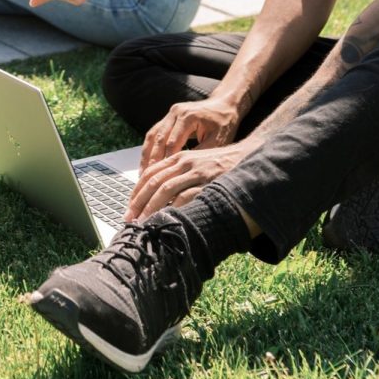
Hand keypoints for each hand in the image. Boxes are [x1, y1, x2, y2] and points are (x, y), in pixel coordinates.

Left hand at [125, 139, 254, 220]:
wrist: (248, 156)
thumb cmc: (221, 165)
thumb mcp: (197, 165)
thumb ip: (180, 176)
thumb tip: (161, 198)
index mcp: (179, 158)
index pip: (150, 173)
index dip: (137, 191)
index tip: (129, 207)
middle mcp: (185, 162)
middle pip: (154, 182)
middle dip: (139, 202)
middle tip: (130, 220)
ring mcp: (197, 171)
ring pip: (166, 189)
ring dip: (152, 208)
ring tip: (144, 223)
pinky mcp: (210, 181)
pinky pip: (187, 196)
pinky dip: (175, 209)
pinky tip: (168, 220)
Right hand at [139, 97, 242, 174]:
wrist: (224, 104)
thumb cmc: (225, 123)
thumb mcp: (218, 140)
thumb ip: (201, 154)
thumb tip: (185, 174)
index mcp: (188, 116)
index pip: (172, 142)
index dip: (166, 162)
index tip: (163, 179)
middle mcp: (175, 112)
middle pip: (158, 139)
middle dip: (152, 161)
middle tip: (147, 180)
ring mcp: (170, 113)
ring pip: (152, 135)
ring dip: (147, 155)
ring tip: (142, 174)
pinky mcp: (168, 117)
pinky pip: (154, 133)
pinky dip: (150, 148)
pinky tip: (147, 163)